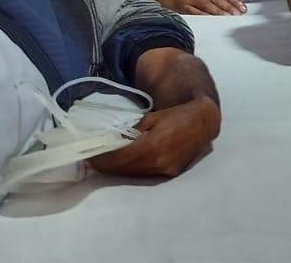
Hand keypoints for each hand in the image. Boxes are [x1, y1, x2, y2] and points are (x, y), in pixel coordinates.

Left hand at [89, 97, 220, 177]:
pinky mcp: (169, 174)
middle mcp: (158, 162)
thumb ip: (130, 132)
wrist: (202, 123)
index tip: (88, 155)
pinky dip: (131, 169)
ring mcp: (164, 171)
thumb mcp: (149, 119)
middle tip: (91, 160)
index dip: (100, 159)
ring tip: (105, 161)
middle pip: (122, 170)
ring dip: (117, 169)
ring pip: (132, 174)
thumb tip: (111, 141)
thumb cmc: (175, 116)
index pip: (117, 158)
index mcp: (152, 146)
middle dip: (105, 165)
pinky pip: (144, 174)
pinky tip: (124, 163)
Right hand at [154, 0, 245, 14]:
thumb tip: (231, 5)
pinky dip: (204, 15)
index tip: (242, 7)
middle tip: (238, 13)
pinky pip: (196, 11)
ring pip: (208, 5)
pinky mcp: (183, 6)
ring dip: (219, 11)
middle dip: (229, 6)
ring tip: (228, 17)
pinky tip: (212, 20)